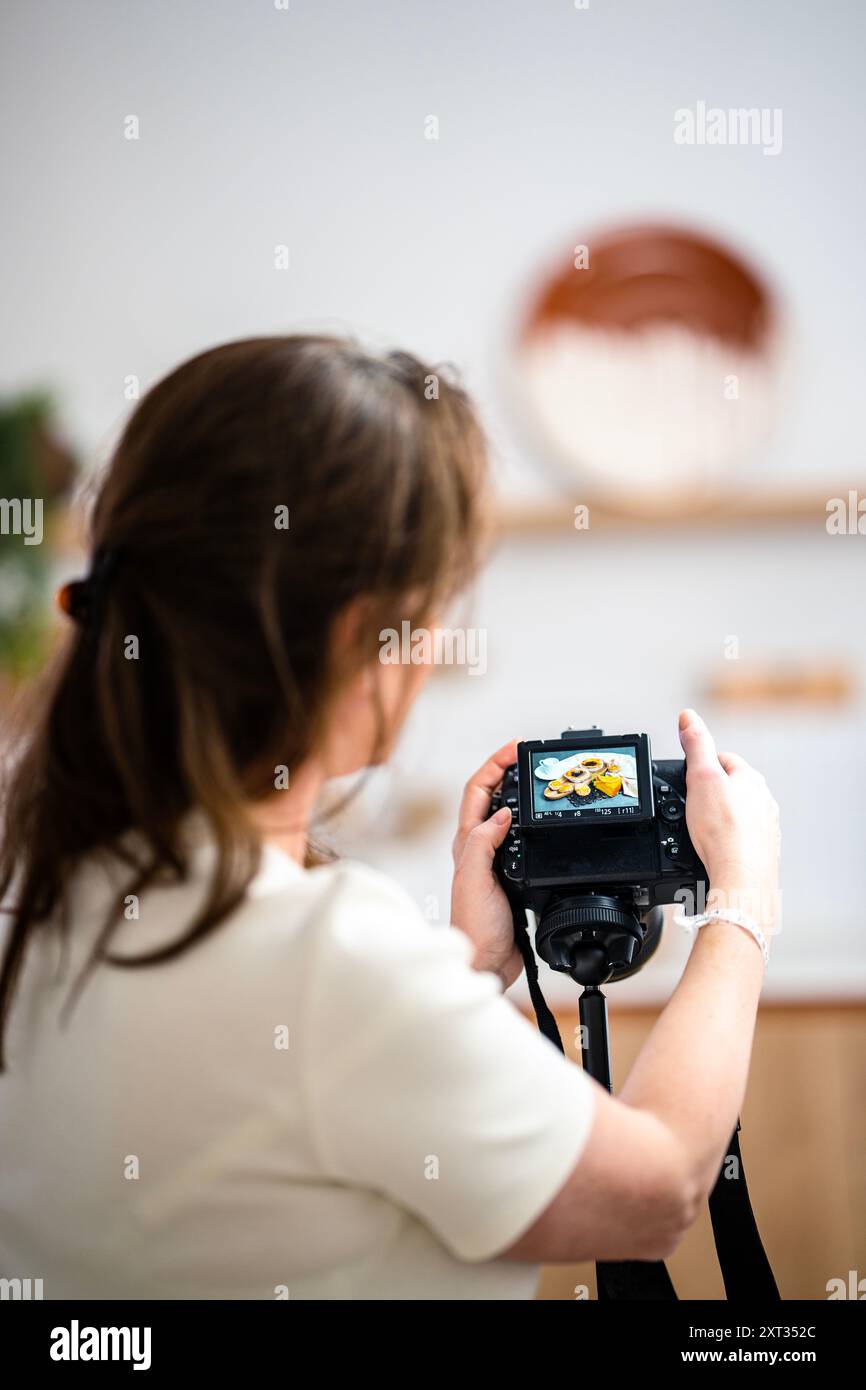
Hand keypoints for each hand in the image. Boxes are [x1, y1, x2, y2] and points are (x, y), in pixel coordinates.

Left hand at [450, 739, 523, 989]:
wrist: (485, 962)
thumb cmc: (474, 926)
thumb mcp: (475, 879)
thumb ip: (483, 844)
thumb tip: (502, 813)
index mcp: (468, 842)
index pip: (478, 790)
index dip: (495, 765)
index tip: (516, 749)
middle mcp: (479, 847)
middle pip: (491, 796)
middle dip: (509, 771)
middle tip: (531, 756)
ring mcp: (494, 861)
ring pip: (506, 816)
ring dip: (520, 794)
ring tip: (540, 779)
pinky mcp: (511, 877)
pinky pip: (522, 840)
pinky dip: (533, 824)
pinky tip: (546, 825)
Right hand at [678, 709, 780, 927]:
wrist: (741, 877)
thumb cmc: (723, 831)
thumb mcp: (700, 777)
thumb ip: (695, 744)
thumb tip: (688, 716)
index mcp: (750, 779)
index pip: (722, 760)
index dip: (700, 767)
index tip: (687, 780)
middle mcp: (763, 800)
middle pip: (729, 788)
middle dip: (709, 796)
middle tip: (689, 809)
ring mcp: (765, 827)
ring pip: (736, 815)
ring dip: (719, 820)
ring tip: (700, 832)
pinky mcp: (762, 851)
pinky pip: (740, 839)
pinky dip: (726, 842)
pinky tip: (714, 850)